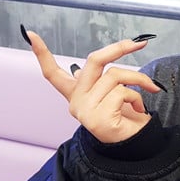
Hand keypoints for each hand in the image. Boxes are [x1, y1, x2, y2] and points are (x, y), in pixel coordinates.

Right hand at [24, 29, 163, 142]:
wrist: (137, 145)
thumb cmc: (125, 117)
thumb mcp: (112, 93)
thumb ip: (105, 77)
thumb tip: (115, 51)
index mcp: (76, 94)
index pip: (53, 73)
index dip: (42, 54)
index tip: (31, 34)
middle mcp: (76, 101)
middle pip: (93, 61)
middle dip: (118, 48)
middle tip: (140, 43)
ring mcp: (85, 110)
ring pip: (115, 75)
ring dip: (138, 79)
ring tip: (148, 89)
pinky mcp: (98, 118)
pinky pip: (122, 92)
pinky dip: (137, 96)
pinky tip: (138, 108)